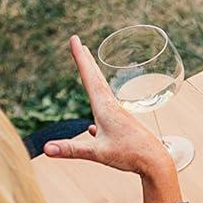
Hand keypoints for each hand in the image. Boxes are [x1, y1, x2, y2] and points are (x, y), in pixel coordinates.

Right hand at [43, 35, 171, 177]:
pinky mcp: (124, 128)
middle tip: (80, 43)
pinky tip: (93, 127)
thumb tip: (45, 149)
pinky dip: (98, 113)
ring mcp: (119, 117)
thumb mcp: (98, 153)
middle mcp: (112, 108)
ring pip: (103, 94)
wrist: (156, 163)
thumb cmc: (130, 155)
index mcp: (105, 108)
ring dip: (94, 80)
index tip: (75, 39)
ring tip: (90, 71)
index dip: (80, 58)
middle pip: (97, 80)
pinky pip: (106, 115)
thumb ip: (71, 150)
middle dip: (87, 61)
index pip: (89, 78)